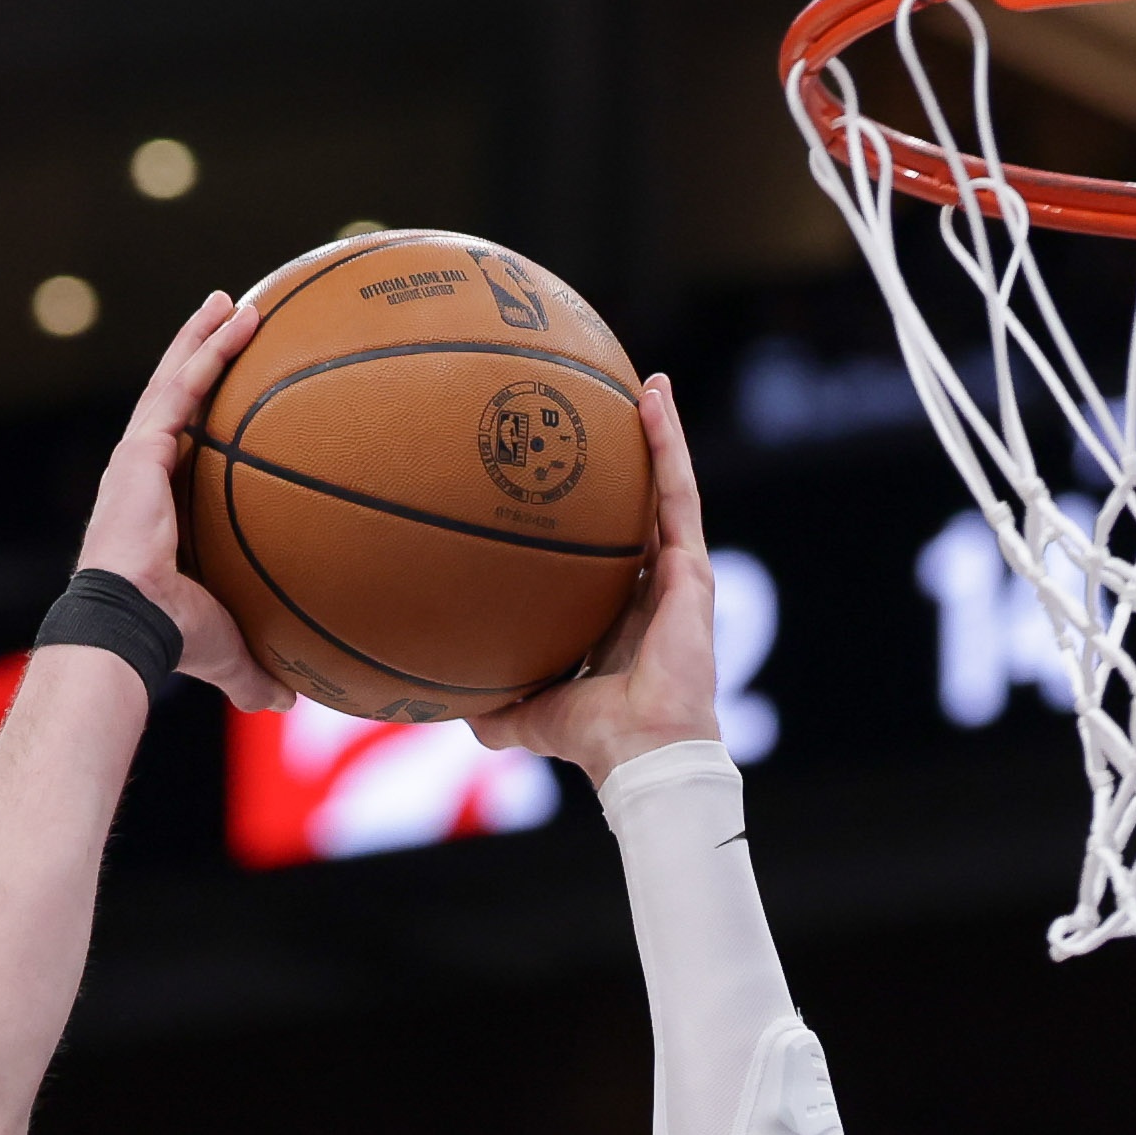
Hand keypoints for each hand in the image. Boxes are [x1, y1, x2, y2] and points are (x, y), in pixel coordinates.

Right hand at [81, 292, 289, 712]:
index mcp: (156, 512)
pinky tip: (236, 317)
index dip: (201, 420)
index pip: (181, 453)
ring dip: (204, 339)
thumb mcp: (228, 650)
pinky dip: (207, 350)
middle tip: (230, 323)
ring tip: (235, 301)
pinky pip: (179, 388)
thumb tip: (291, 701)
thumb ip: (258, 671)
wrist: (131, 627)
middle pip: (174, 403)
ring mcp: (138, 458)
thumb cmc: (172, 642)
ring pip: (174, 382)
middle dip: (199, 359)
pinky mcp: (140, 448)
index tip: (229, 395)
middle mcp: (143, 476)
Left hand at [477, 370, 717, 780]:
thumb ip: (491, 706)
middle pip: (643, 509)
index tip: (573, 477)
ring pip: (669, 489)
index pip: (610, 552)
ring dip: (661, 435)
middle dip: (633, 461)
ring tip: (647, 385)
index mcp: (620, 617)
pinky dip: (669, 444)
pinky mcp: (694, 569)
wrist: (639, 750)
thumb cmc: (591, 740)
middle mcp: (652, 590)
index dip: (598, 515)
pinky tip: (652, 400)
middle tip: (612, 412)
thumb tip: (442, 708)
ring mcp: (678, 576)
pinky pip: (679, 493)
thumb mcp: (523, 715)